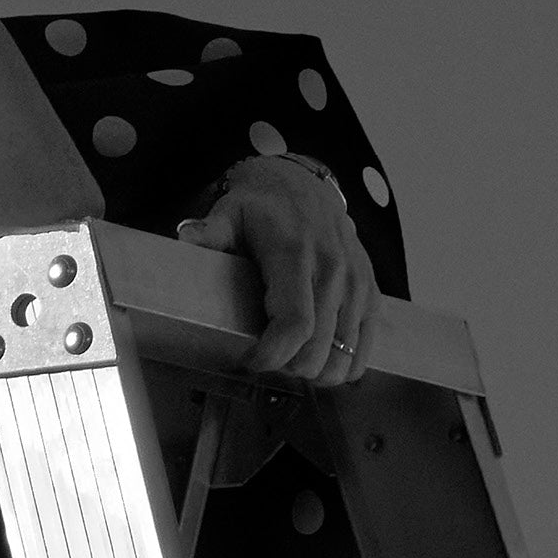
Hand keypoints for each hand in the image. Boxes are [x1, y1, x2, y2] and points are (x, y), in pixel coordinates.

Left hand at [177, 156, 378, 383]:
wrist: (304, 186)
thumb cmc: (262, 207)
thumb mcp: (229, 213)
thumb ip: (210, 231)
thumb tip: (186, 239)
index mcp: (295, 255)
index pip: (294, 324)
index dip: (273, 355)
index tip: (250, 361)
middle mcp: (333, 271)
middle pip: (319, 349)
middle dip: (288, 368)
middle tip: (267, 359)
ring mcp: (357, 283)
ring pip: (344, 355)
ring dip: (315, 371)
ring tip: (291, 359)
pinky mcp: (371, 293)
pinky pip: (366, 347)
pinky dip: (344, 364)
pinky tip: (320, 357)